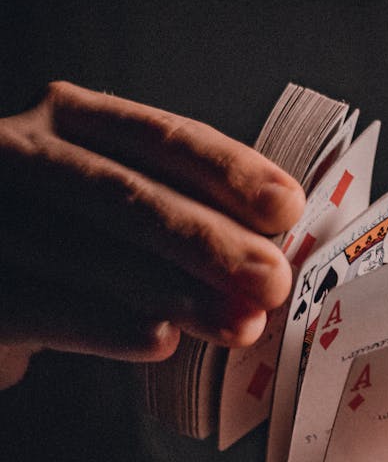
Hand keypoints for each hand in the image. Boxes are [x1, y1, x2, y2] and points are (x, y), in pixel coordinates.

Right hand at [0, 82, 304, 386]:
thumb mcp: (117, 209)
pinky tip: (160, 341)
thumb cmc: (64, 246)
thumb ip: (181, 213)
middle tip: (271, 280)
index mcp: (70, 120)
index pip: (160, 136)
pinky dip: (105, 325)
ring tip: (236, 323)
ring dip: (172, 291)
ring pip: (85, 250)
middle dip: (207, 239)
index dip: (227, 170)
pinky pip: (41, 305)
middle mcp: (21, 152)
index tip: (286, 207)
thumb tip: (274, 256)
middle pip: (124, 192)